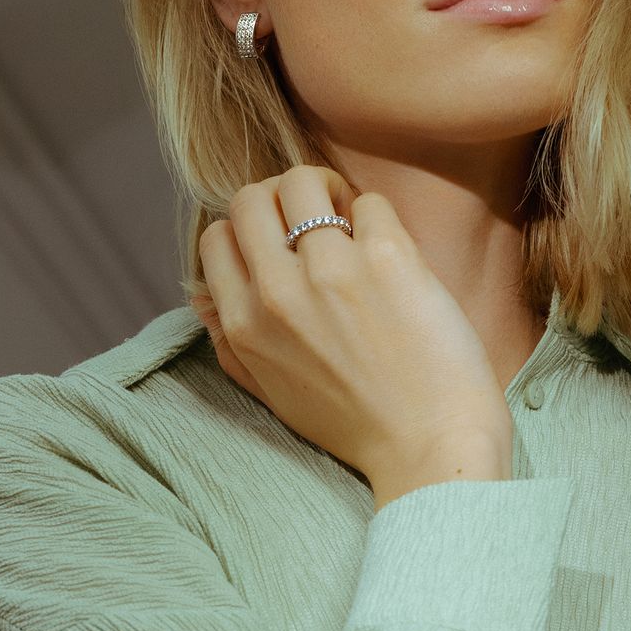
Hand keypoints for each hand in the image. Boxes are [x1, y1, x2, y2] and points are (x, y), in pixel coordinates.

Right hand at [190, 165, 512, 504]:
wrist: (429, 448)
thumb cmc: (356, 426)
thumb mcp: (271, 393)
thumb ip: (231, 344)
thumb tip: (201, 296)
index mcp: (245, 324)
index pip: (219, 236)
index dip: (250, 233)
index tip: (281, 246)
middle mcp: (278, 291)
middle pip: (252, 196)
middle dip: (281, 199)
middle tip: (316, 220)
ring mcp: (331, 269)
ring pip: (306, 182)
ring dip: (330, 193)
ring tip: (352, 221)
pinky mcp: (386, 257)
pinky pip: (369, 200)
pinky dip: (378, 216)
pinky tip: (392, 251)